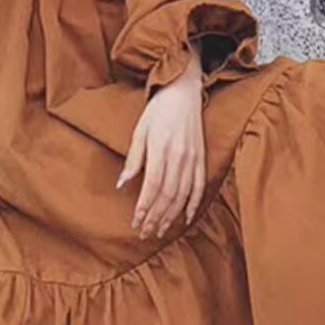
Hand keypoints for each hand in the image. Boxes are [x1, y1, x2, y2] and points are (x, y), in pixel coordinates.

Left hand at [117, 47, 206, 239]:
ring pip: (183, 195)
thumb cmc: (158, 109)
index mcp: (161, 148)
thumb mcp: (140, 129)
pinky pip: (199, 187)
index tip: (136, 222)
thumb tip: (122, 184)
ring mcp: (193, 158)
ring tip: (160, 230)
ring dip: (171, 215)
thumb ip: (133, 158)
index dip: (145, 207)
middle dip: (156, 217)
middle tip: (145, 232)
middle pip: (168, 195)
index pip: (153, 185)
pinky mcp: (202, 158)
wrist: (185, 91)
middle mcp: (179, 156)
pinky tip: (185, 218)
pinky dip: (193, 205)